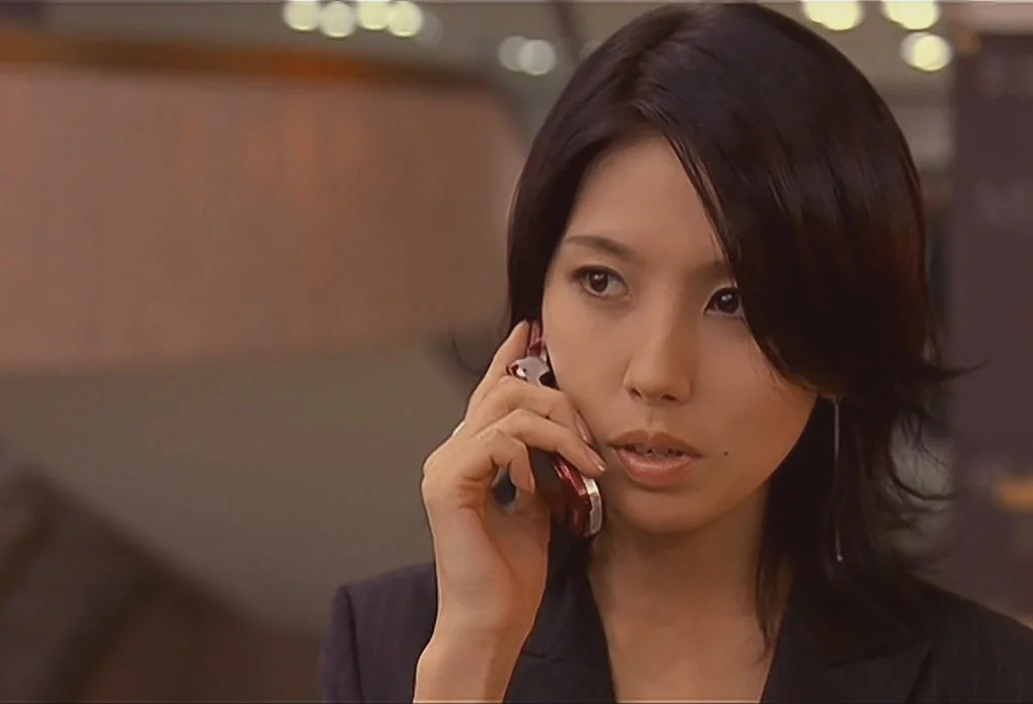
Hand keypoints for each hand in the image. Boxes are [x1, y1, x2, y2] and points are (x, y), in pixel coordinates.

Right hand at [420, 321, 605, 636]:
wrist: (493, 620)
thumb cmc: (512, 575)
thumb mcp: (539, 507)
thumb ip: (543, 468)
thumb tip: (566, 438)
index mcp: (468, 457)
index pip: (489, 394)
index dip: (509, 360)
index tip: (532, 332)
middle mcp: (450, 453)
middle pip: (505, 392)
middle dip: (558, 404)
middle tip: (589, 441)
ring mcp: (443, 466)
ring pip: (506, 409)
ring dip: (557, 430)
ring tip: (582, 464)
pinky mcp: (446, 484)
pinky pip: (498, 441)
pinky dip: (530, 455)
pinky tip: (537, 485)